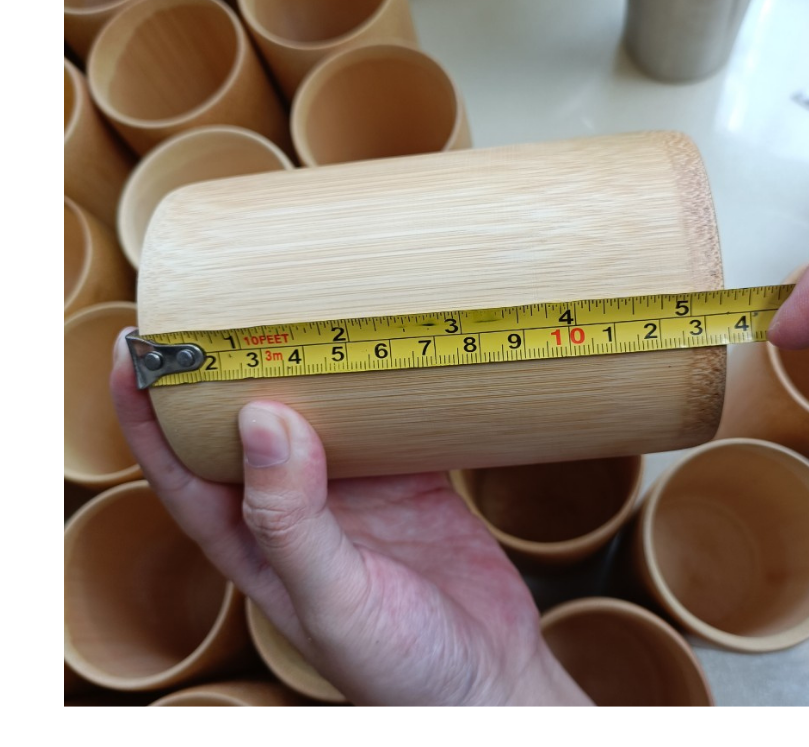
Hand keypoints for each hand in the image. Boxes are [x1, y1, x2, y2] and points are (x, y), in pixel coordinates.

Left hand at [110, 333, 591, 705]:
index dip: (148, 415)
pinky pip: (389, 422)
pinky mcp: (410, 484)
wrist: (490, 681)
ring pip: (319, 417)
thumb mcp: (336, 599)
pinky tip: (387, 351)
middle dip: (227, 374)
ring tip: (300, 311)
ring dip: (308, 370)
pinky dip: (384, 387)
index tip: (138, 349)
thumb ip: (291, 518)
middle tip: (222, 308)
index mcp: (256, 548)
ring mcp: (356, 496)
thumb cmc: (402, 667)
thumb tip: (258, 421)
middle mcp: (299, 513)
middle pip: (246, 431)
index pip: (181, 473)